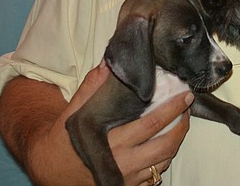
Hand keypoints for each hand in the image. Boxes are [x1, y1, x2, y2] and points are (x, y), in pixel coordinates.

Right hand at [69, 64, 193, 185]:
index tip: (183, 95)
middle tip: (188, 106)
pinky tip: (168, 143)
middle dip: (181, 123)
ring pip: (164, 161)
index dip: (172, 109)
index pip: (151, 124)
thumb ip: (91, 88)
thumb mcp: (74, 112)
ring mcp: (128, 178)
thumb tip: (107, 65)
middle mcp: (123, 163)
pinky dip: (165, 159)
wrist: (51, 171)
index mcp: (112, 142)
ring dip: (177, 141)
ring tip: (182, 122)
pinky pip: (156, 175)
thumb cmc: (63, 140)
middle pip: (165, 144)